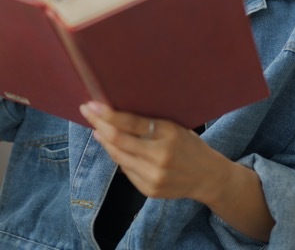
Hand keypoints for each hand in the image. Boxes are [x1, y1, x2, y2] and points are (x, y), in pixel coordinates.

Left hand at [78, 101, 212, 199]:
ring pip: (118, 155)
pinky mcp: (149, 190)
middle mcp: (160, 156)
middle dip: (98, 124)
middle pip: (118, 140)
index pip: (130, 123)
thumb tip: (115, 113)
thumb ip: (149, 122)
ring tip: (96, 127)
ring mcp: (154, 176)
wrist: (208, 177)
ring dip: (103, 140)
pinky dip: (116, 155)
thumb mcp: (174, 127)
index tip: (92, 105)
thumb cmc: (189, 145)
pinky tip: (110, 145)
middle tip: (86, 112)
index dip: (107, 114)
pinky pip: (125, 169)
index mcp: (169, 134)